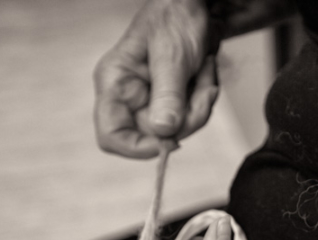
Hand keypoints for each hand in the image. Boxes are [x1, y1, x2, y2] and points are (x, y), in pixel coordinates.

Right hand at [94, 0, 219, 156]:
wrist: (195, 4)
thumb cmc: (175, 18)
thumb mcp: (172, 56)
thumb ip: (167, 95)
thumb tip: (164, 132)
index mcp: (115, 84)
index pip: (111, 136)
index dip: (137, 148)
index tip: (170, 141)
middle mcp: (130, 97)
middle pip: (154, 137)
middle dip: (186, 118)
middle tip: (203, 90)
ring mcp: (152, 100)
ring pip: (178, 130)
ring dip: (200, 105)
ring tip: (205, 71)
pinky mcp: (172, 100)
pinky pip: (191, 117)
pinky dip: (204, 98)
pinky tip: (205, 73)